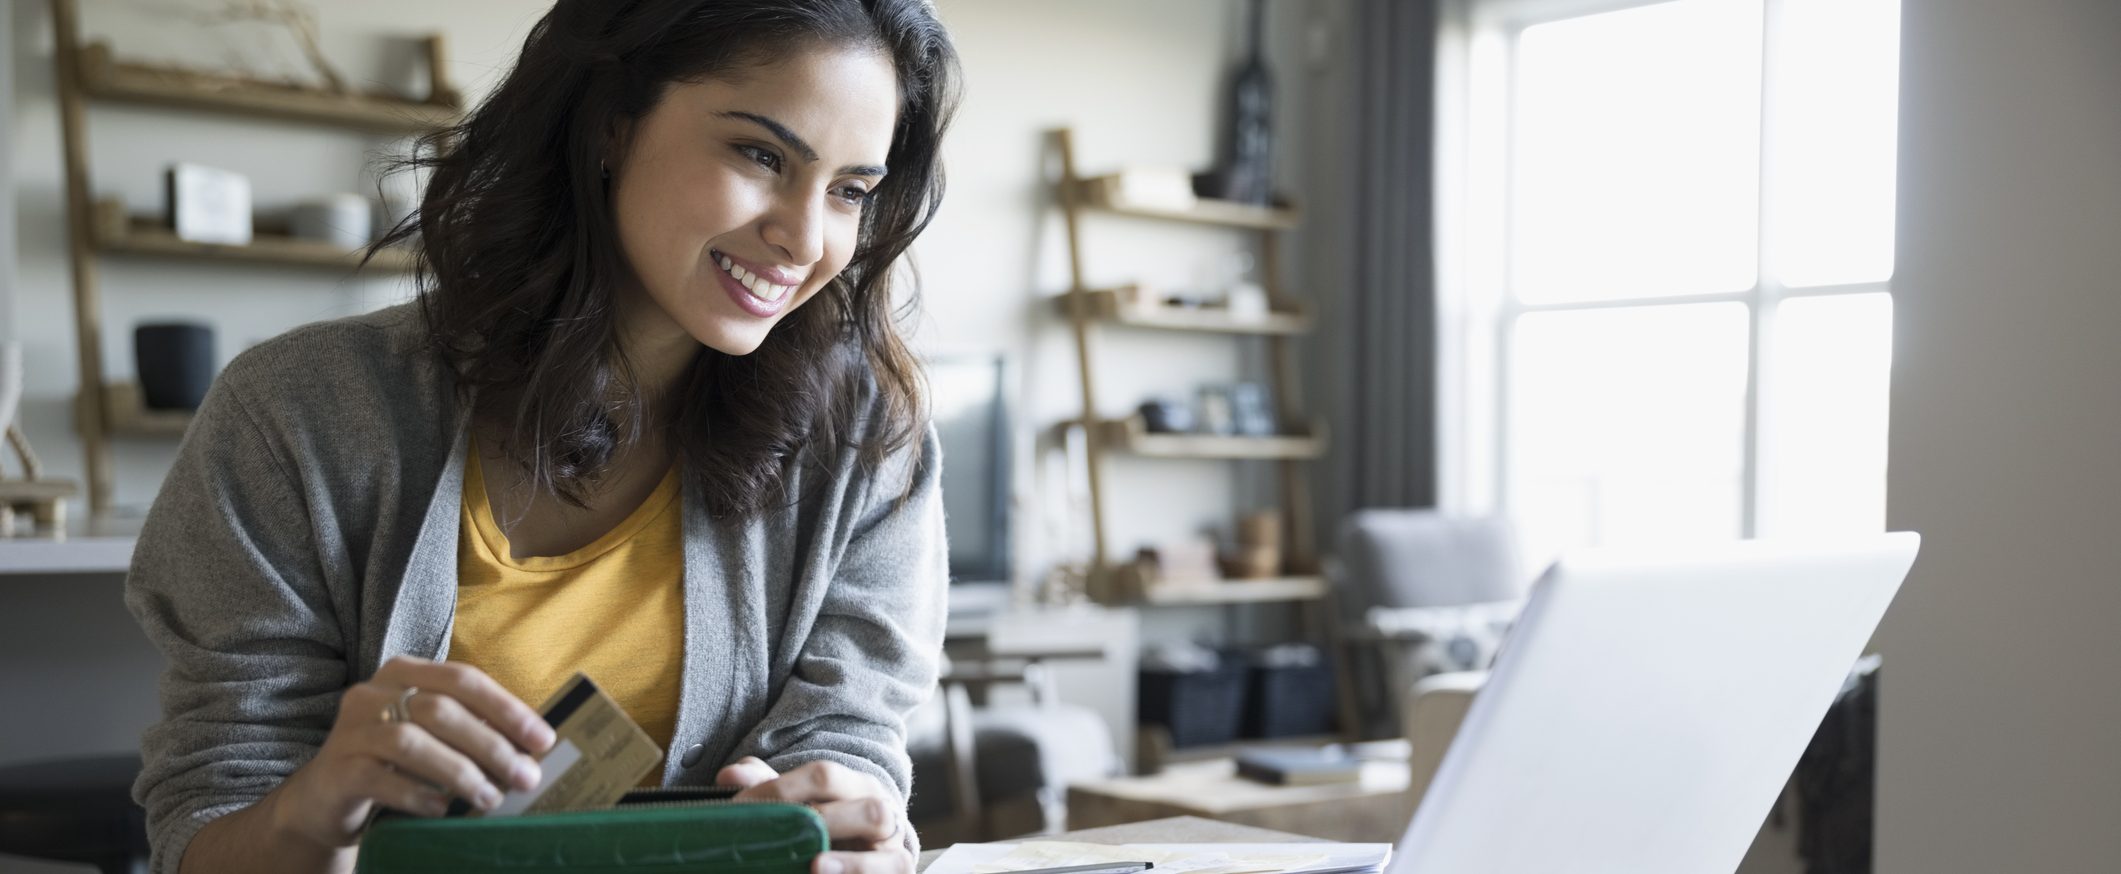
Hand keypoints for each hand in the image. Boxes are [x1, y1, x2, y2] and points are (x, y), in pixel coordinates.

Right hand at [264, 656, 555, 850]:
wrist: (324, 798)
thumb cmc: (393, 763)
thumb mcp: (431, 736)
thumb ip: (470, 730)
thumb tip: (530, 751)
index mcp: (404, 673)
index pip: (463, 680)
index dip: (507, 708)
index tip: (542, 740)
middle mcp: (373, 693)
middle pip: (442, 710)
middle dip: (491, 745)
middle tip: (525, 777)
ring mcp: (350, 730)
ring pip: (412, 742)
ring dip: (459, 772)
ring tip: (490, 798)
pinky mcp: (337, 769)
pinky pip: (380, 779)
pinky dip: (417, 794)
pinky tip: (441, 810)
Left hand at [720, 757, 911, 873]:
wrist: (864, 860)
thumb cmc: (826, 830)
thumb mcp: (797, 808)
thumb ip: (765, 788)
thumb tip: (729, 774)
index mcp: (853, 785)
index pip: (823, 776)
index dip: (781, 790)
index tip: (740, 809)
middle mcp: (880, 806)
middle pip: (861, 802)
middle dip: (821, 818)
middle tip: (780, 835)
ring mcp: (892, 841)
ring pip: (882, 829)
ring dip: (849, 852)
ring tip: (815, 864)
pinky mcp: (897, 869)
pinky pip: (892, 868)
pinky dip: (859, 871)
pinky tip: (823, 872)